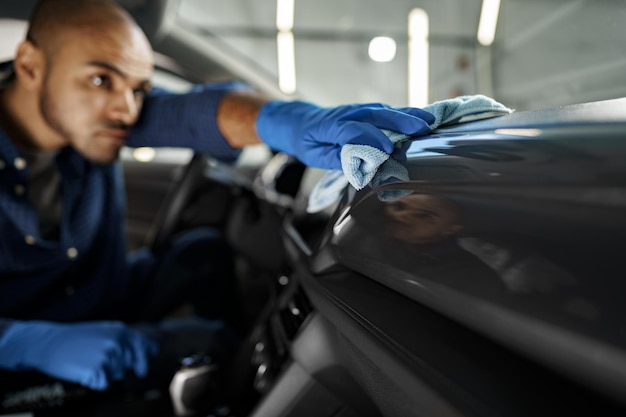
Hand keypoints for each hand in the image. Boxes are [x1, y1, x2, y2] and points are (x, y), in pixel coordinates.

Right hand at [0, 321, 157, 390]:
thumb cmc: (76, 338)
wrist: (48, 343)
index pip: (145, 347)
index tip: (142, 368)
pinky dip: (96, 382)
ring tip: (87, 362)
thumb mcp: (104, 331)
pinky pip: (105, 385)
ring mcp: (109, 356)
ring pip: (118, 376)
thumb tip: (150, 352)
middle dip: (116, 367)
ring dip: (105, 374)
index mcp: (122, 331)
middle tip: (96, 359)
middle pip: (129, 366)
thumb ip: (125, 340)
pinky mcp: (98, 369)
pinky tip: (84, 372)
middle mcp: (119, 342)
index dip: (146, 357)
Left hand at [256, 101, 434, 169]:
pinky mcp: (364, 112)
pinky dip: (403, 114)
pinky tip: (421, 119)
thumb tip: (361, 164)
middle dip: (400, 120)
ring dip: (407, 114)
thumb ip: (338, 158)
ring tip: (429, 122)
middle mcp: (346, 114)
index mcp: (330, 126)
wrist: (298, 121)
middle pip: (375, 114)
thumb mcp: (315, 155)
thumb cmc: (307, 141)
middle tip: (422, 128)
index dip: (371, 139)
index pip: (353, 130)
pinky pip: (385, 112)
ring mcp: (357, 110)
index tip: (389, 150)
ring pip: (384, 110)